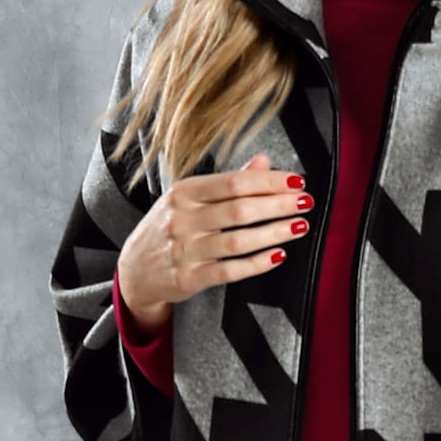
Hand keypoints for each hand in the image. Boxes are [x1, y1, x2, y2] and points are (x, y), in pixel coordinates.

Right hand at [116, 153, 310, 331]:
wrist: (135, 270)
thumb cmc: (169, 228)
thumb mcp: (189, 198)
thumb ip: (227, 182)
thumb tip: (264, 161)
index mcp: (184, 192)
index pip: (234, 182)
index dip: (269, 181)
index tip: (296, 182)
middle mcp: (183, 219)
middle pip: (239, 209)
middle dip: (278, 205)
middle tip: (306, 203)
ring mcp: (185, 250)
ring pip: (238, 241)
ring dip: (274, 233)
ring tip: (299, 226)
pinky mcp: (190, 278)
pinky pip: (231, 271)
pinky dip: (258, 263)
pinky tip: (279, 255)